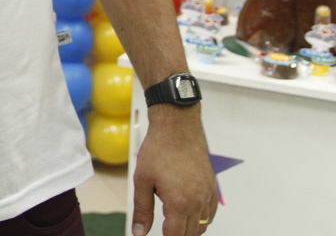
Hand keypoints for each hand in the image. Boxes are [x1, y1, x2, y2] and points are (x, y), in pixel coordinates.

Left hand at [131, 107, 216, 235]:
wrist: (177, 128)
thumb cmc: (158, 150)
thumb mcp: (142, 180)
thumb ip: (142, 210)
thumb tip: (140, 233)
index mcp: (179, 203)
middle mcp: (198, 202)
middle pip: (191, 234)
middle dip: (177, 235)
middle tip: (164, 230)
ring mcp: (208, 195)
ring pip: (203, 226)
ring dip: (189, 230)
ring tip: (173, 224)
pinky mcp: (212, 188)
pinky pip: (211, 214)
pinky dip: (202, 220)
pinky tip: (189, 215)